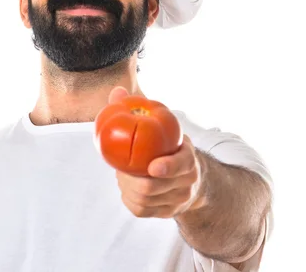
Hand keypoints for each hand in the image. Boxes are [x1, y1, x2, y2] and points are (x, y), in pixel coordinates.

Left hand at [109, 87, 204, 218]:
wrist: (187, 176)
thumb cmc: (166, 144)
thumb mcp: (159, 125)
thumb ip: (137, 107)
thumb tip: (117, 91)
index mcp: (188, 158)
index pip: (182, 164)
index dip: (168, 167)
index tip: (152, 166)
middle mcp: (187, 182)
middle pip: (153, 187)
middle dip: (130, 179)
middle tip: (120, 168)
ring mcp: (179, 200)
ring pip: (144, 201)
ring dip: (127, 188)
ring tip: (123, 175)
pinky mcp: (167, 213)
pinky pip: (141, 210)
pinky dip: (128, 198)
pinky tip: (126, 187)